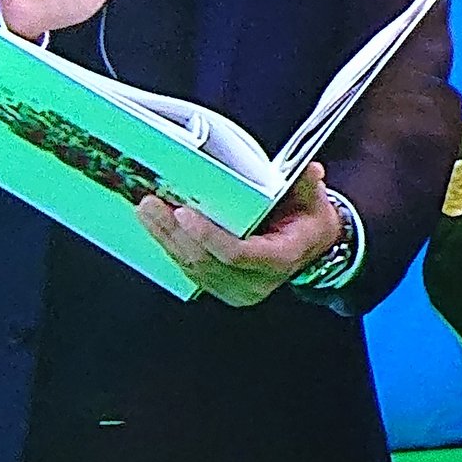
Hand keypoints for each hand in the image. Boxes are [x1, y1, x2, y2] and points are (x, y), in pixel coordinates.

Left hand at [136, 162, 341, 306]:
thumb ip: (307, 186)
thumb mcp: (314, 202)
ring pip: (192, 267)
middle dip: (174, 233)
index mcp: (279, 260)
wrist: (311, 250)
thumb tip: (309, 170)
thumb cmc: (309, 224)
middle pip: (205, 261)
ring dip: (165, 239)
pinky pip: (189, 270)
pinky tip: (156, 227)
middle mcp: (255, 282)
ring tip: (147, 212)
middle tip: (151, 205)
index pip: (237, 254)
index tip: (184, 213)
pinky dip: (171, 247)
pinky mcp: (220, 288)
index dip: (208, 236)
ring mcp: (235, 290)